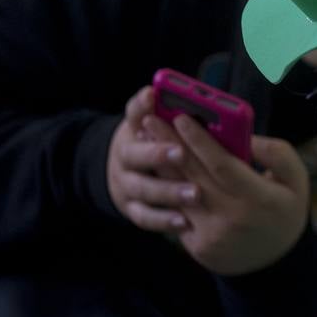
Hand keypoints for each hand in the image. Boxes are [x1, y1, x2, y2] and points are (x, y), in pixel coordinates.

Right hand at [107, 86, 199, 229]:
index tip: (154, 97)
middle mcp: (125, 158)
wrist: (122, 171)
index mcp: (133, 130)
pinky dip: (164, 220)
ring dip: (168, 191)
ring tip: (194, 193)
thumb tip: (163, 94)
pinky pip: (146, 218)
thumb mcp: (152, 122)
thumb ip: (159, 110)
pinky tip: (185, 222)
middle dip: (157, 154)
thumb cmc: (152, 141)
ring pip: (143, 189)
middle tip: (181, 153)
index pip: (134, 115)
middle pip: (135, 155)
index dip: (142, 108)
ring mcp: (126, 186)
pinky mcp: (132, 209)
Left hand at [143, 113, 310, 275]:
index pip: (222, 164)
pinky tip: (155, 170)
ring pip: (179, 193)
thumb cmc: (285, 211)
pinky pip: (178, 213)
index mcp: (259, 198)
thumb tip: (247, 137)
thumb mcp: (297, 180)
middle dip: (170, 144)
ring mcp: (212, 234)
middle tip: (150, 119)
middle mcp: (232, 217)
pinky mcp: (197, 246)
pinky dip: (165, 190)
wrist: (275, 262)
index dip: (200, 140)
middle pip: (194, 175)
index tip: (182, 117)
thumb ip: (277, 154)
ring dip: (160, 165)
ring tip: (145, 140)